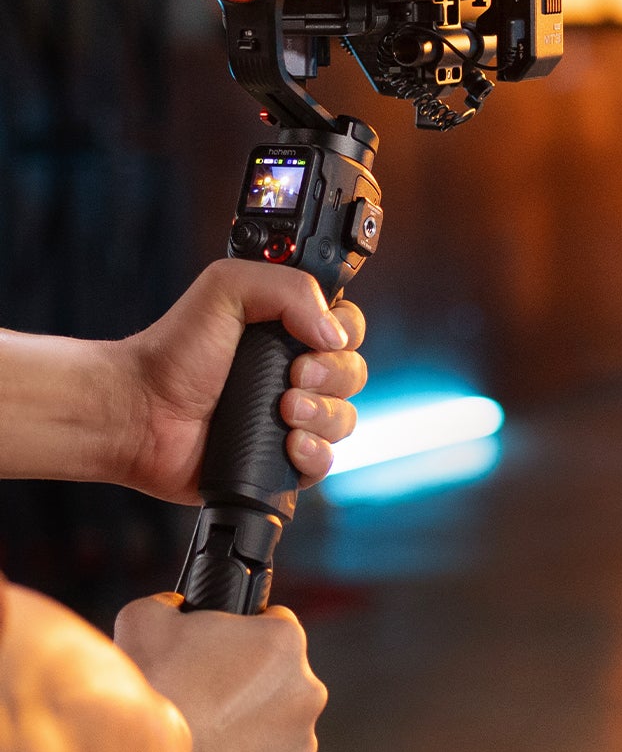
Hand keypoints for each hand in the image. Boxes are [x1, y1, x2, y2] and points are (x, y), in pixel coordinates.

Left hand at [112, 260, 367, 503]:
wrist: (139, 412)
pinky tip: (289, 445)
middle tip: (293, 376)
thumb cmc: (173, 351)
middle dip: (332, 376)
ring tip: (284, 411)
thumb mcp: (227, 288)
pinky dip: (315, 454)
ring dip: (323, 415)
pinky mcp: (279, 461)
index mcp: (290, 331)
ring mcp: (290, 419)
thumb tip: (334, 334)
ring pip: (345, 419)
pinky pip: (325, 463)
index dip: (343, 334)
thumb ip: (290, 288)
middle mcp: (295, 373)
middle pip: (353, 374)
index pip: (348, 328)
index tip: (314, 340)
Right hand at [114, 594, 326, 751]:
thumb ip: (173, 605)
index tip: (220, 659)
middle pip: (281, 687)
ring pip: (281, 737)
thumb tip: (178, 607)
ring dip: (253, 742)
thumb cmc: (145, 691)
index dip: (244, 642)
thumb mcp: (145, 618)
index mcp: (284, 642)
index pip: (274, 629)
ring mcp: (303, 746)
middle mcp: (307, 690)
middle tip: (206, 711)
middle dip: (250, 696)